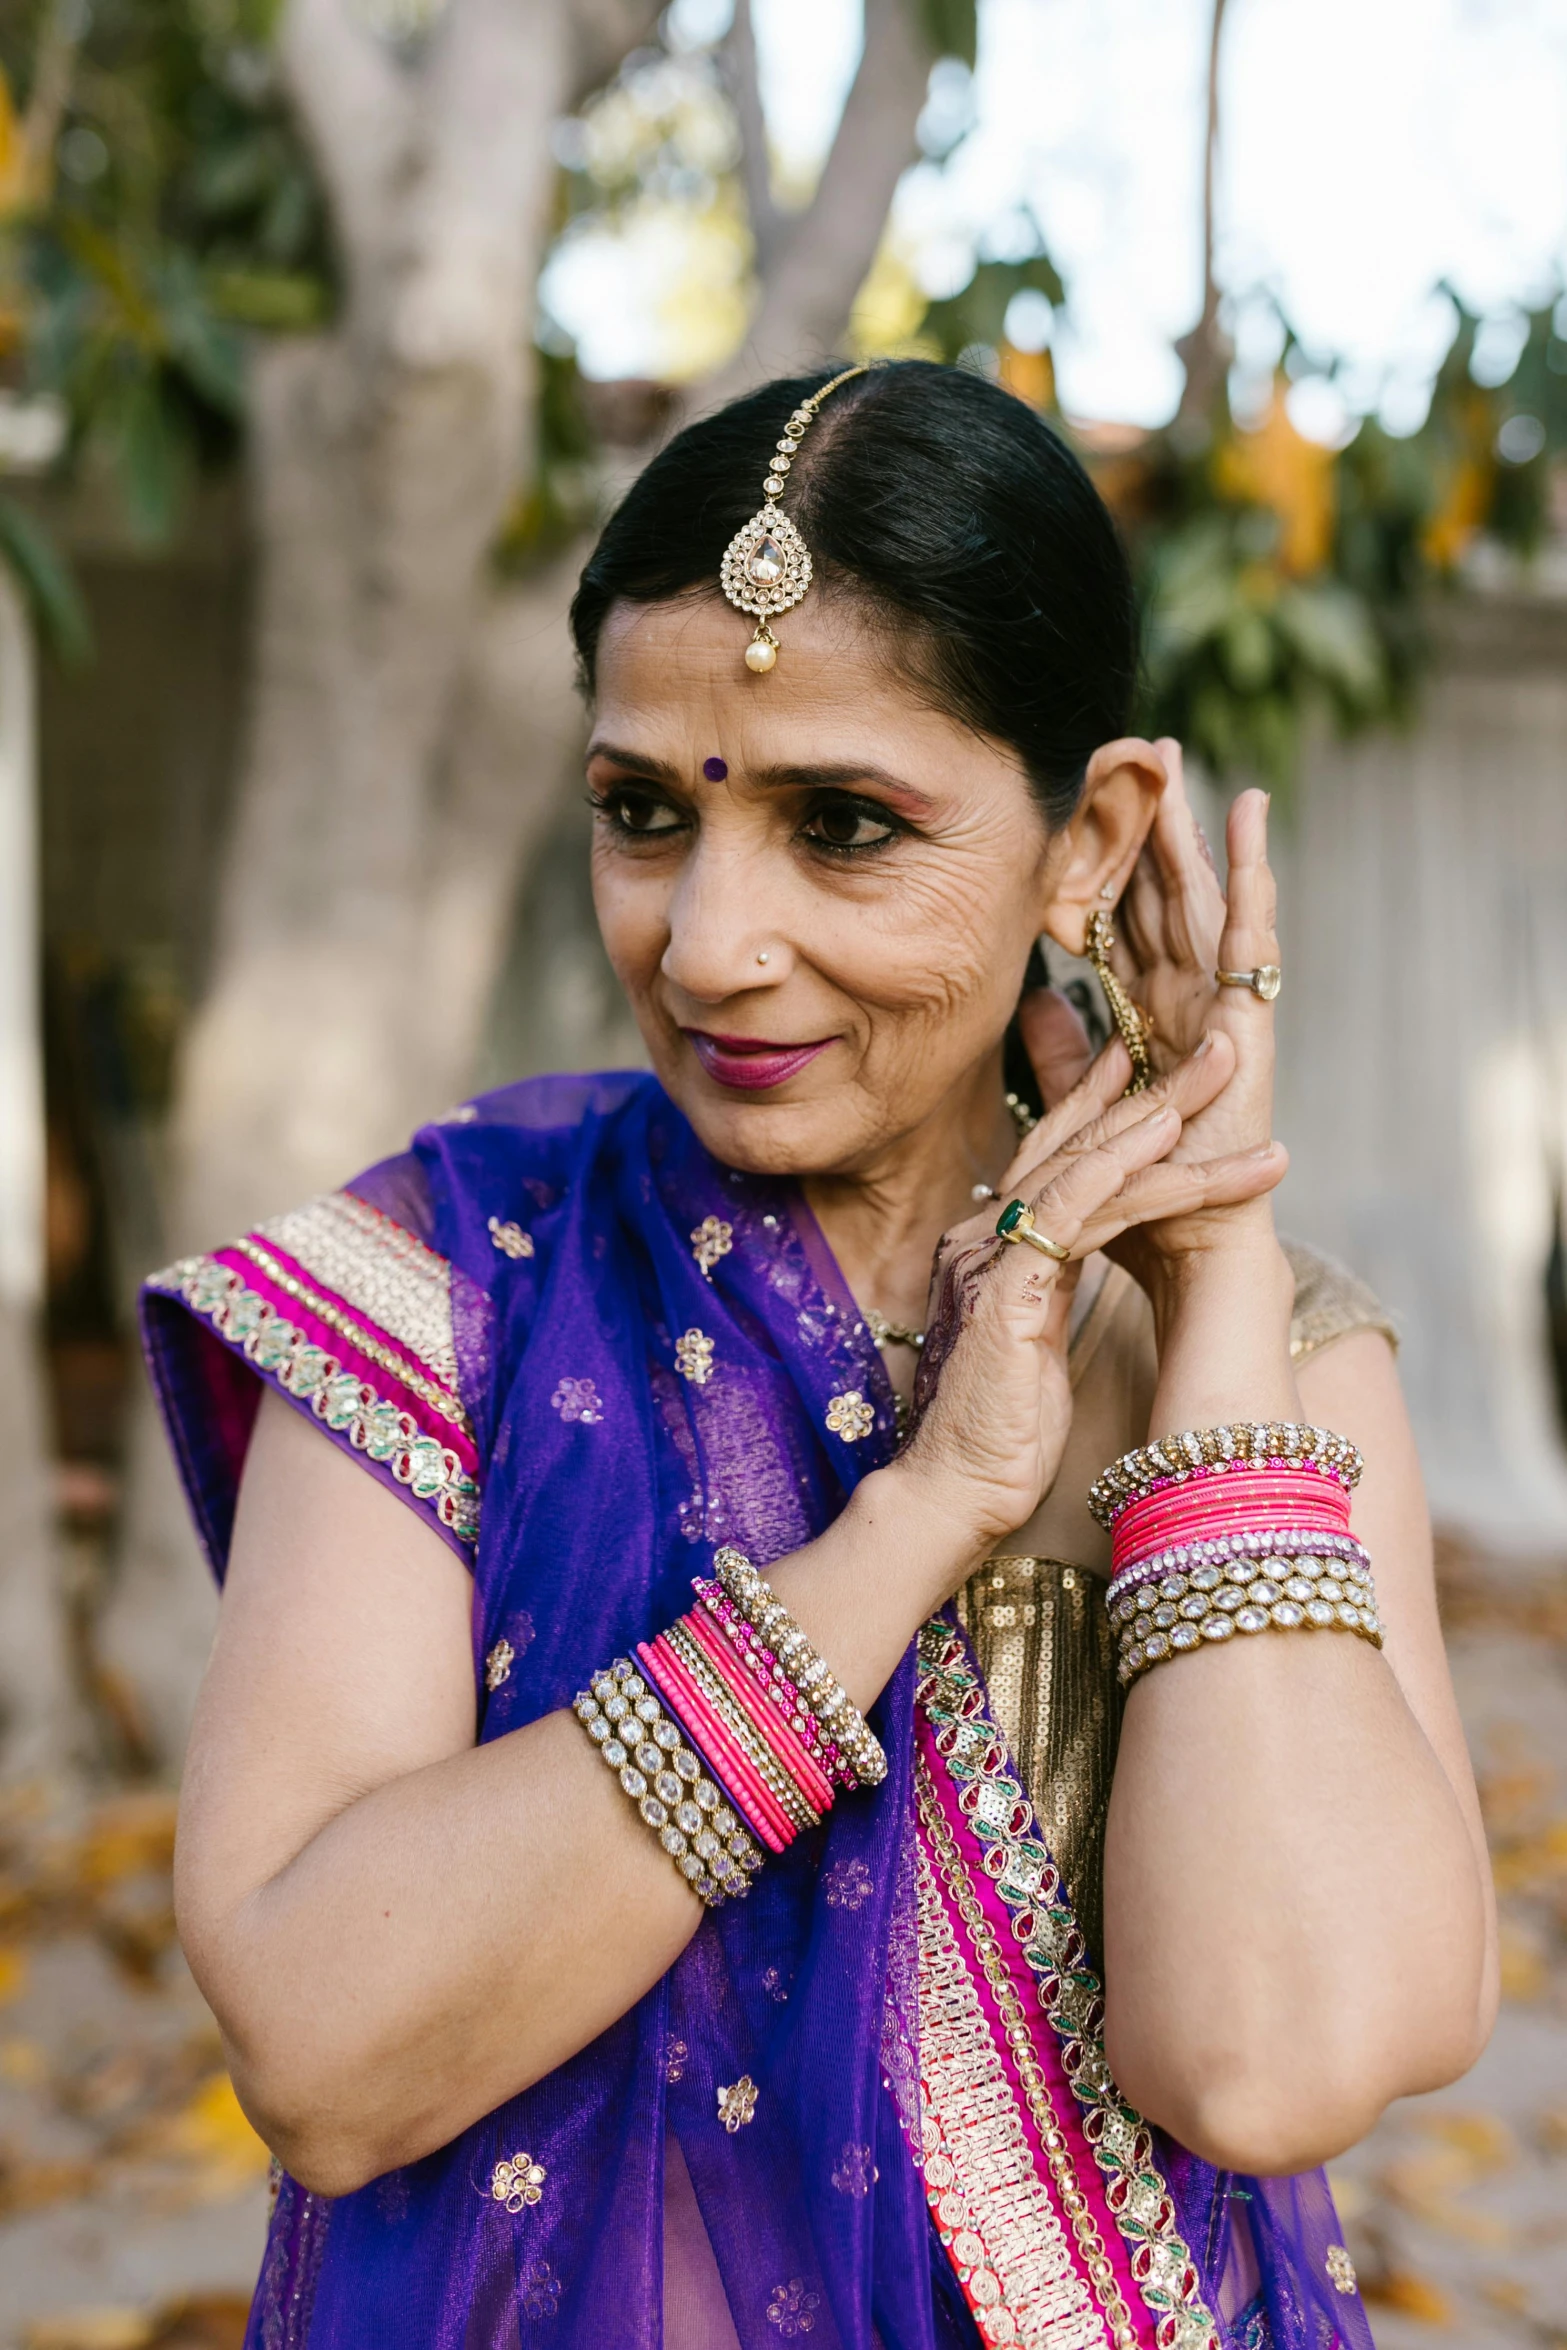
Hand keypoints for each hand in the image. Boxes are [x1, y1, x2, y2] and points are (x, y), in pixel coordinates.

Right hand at [894, 1036, 1285, 1559]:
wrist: (952, 1495)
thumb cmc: (999, 1435)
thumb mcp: (1034, 1343)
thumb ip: (1049, 1289)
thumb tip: (1084, 1260)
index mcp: (986, 1247)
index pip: (1053, 1155)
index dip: (1107, 1103)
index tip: (1160, 1063)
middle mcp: (979, 1236)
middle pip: (1074, 1142)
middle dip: (1154, 1092)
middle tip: (1221, 1051)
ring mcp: (989, 1258)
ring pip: (1087, 1167)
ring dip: (1163, 1121)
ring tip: (1225, 1084)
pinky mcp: (1006, 1288)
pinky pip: (1075, 1212)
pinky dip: (1129, 1175)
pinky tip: (1177, 1149)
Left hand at [1019, 748, 1284, 1282]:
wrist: (1184, 1251)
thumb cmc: (1137, 1197)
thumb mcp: (1081, 1107)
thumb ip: (1066, 1050)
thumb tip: (1037, 1000)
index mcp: (1152, 1024)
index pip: (1127, 928)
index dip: (1113, 868)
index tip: (1096, 804)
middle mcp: (1189, 1009)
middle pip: (1168, 900)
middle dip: (1158, 828)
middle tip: (1147, 752)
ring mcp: (1221, 1013)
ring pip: (1208, 904)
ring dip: (1202, 834)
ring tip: (1196, 766)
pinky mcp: (1245, 1025)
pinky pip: (1248, 939)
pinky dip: (1251, 877)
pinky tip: (1250, 823)